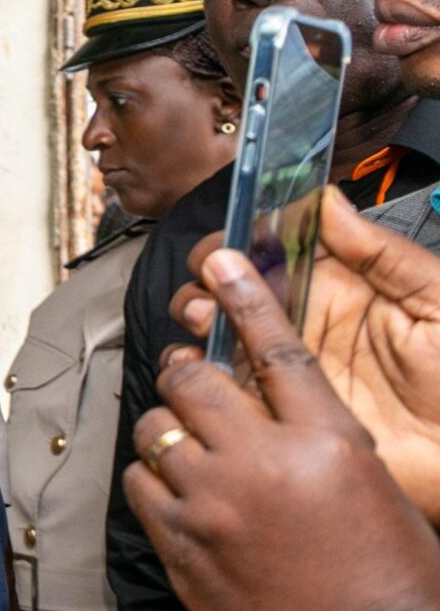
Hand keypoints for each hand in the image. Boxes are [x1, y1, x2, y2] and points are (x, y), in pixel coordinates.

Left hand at [127, 245, 439, 610]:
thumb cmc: (394, 582)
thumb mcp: (377, 488)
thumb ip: (323, 442)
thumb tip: (280, 418)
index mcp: (328, 441)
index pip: (276, 350)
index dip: (243, 299)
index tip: (219, 262)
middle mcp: (263, 465)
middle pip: (194, 381)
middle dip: (186, 371)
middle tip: (189, 377)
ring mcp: (213, 508)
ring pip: (154, 434)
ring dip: (165, 431)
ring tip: (183, 445)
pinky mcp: (181, 551)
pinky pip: (140, 491)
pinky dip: (151, 482)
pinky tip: (172, 493)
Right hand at [175, 191, 439, 516]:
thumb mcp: (438, 303)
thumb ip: (385, 253)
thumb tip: (329, 202)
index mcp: (342, 286)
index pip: (279, 247)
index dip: (245, 237)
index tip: (231, 241)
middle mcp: (304, 321)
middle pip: (234, 284)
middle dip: (209, 276)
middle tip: (211, 283)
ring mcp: (282, 364)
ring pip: (215, 329)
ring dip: (196, 318)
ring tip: (203, 321)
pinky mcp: (270, 408)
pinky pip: (219, 385)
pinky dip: (195, 371)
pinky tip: (200, 363)